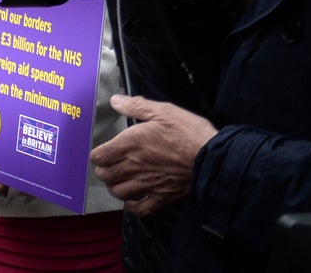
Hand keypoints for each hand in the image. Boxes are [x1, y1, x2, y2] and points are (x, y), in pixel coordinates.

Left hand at [91, 95, 215, 215]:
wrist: (213, 158)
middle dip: (103, 170)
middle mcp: (134, 166)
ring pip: (119, 192)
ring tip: (118, 180)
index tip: (100, 151)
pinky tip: (132, 200)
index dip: (97, 154)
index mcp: (130, 144)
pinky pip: (140, 209)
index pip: (99, 156)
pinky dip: (132, 206)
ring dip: (114, 186)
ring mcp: (148, 184)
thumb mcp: (163, 111)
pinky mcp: (162, 197)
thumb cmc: (188, 133)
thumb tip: (115, 101)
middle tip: (107, 165)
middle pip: (105, 175)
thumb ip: (136, 106)